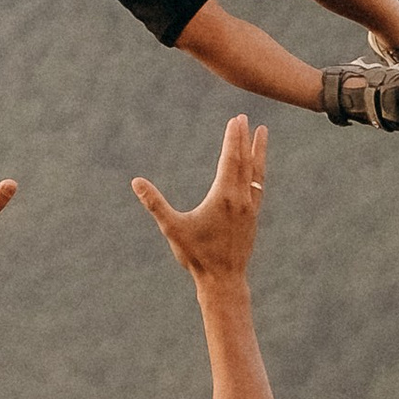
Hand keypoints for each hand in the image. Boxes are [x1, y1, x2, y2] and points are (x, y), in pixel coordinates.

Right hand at [132, 116, 266, 288]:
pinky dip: (258, 171)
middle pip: (245, 161)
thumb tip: (136, 182)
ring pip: (257, 172)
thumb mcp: (173, 228)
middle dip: (244, 138)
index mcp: (224, 197)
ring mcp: (250, 208)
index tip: (235, 120)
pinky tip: (257, 169)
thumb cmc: (196, 255)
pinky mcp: (253, 217)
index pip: (230, 159)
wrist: (224, 280)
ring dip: (258, 151)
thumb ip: (155, 204)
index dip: (232, 138)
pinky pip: (258, 186)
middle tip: (244, 118)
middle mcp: (241, 199)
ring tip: (262, 133)